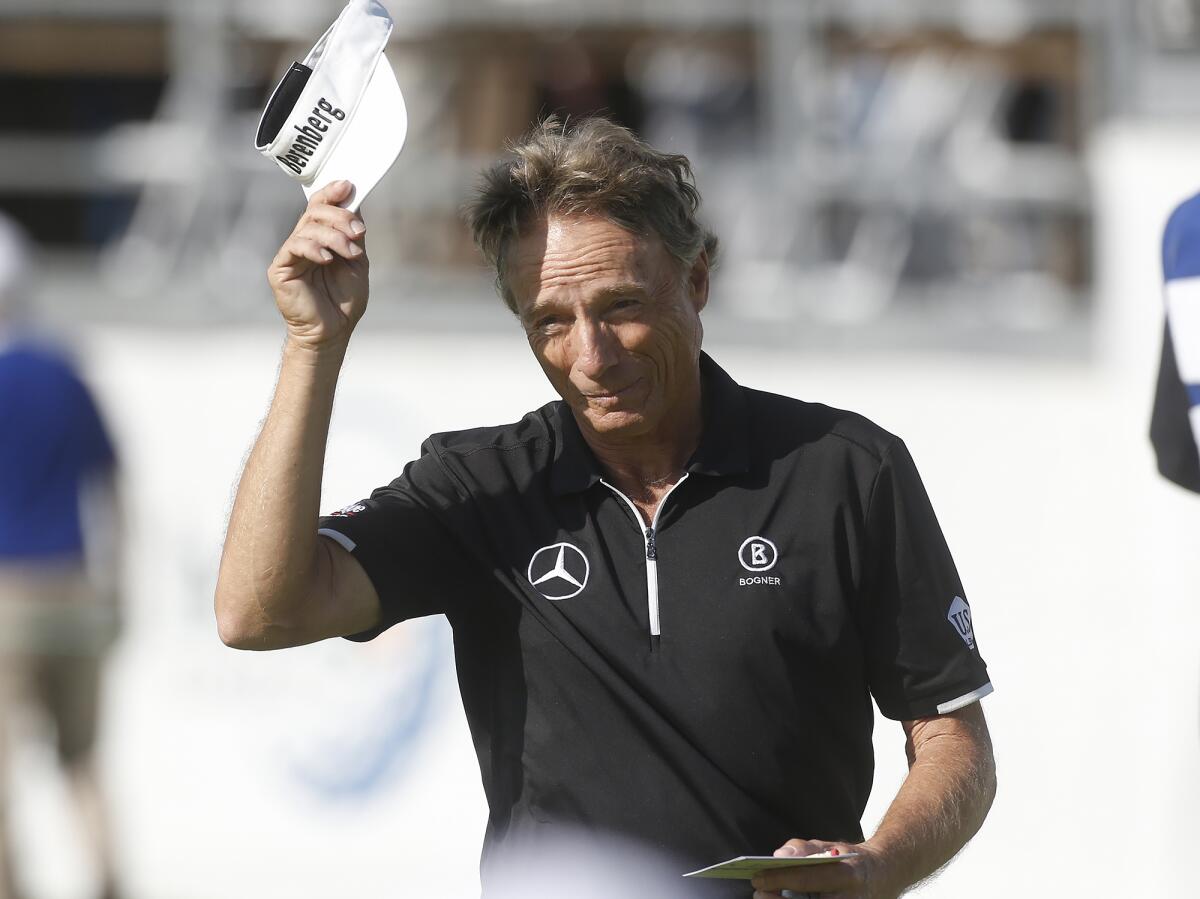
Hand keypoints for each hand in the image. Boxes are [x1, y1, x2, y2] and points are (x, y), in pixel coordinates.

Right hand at [267, 180, 368, 351]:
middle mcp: (303, 241)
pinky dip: (314, 248)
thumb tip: (354, 200)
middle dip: (340, 216)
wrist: (333, 331)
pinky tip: (328, 259)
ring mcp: (290, 253)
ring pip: (308, 227)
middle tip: (359, 232)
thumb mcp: (357, 260)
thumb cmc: (344, 299)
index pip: (320, 205)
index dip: (332, 192)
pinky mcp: (281, 267)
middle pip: (315, 211)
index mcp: (321, 237)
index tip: (348, 185)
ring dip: (335, 236)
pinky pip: (295, 246)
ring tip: (351, 254)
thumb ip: (353, 233)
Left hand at [750, 839, 894, 898]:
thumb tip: (779, 855)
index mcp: (847, 875)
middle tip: (759, 892)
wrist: (884, 876)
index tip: (757, 878)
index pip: (807, 878)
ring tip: (769, 898)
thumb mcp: (831, 846)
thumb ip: (804, 848)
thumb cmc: (850, 860)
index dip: (779, 879)